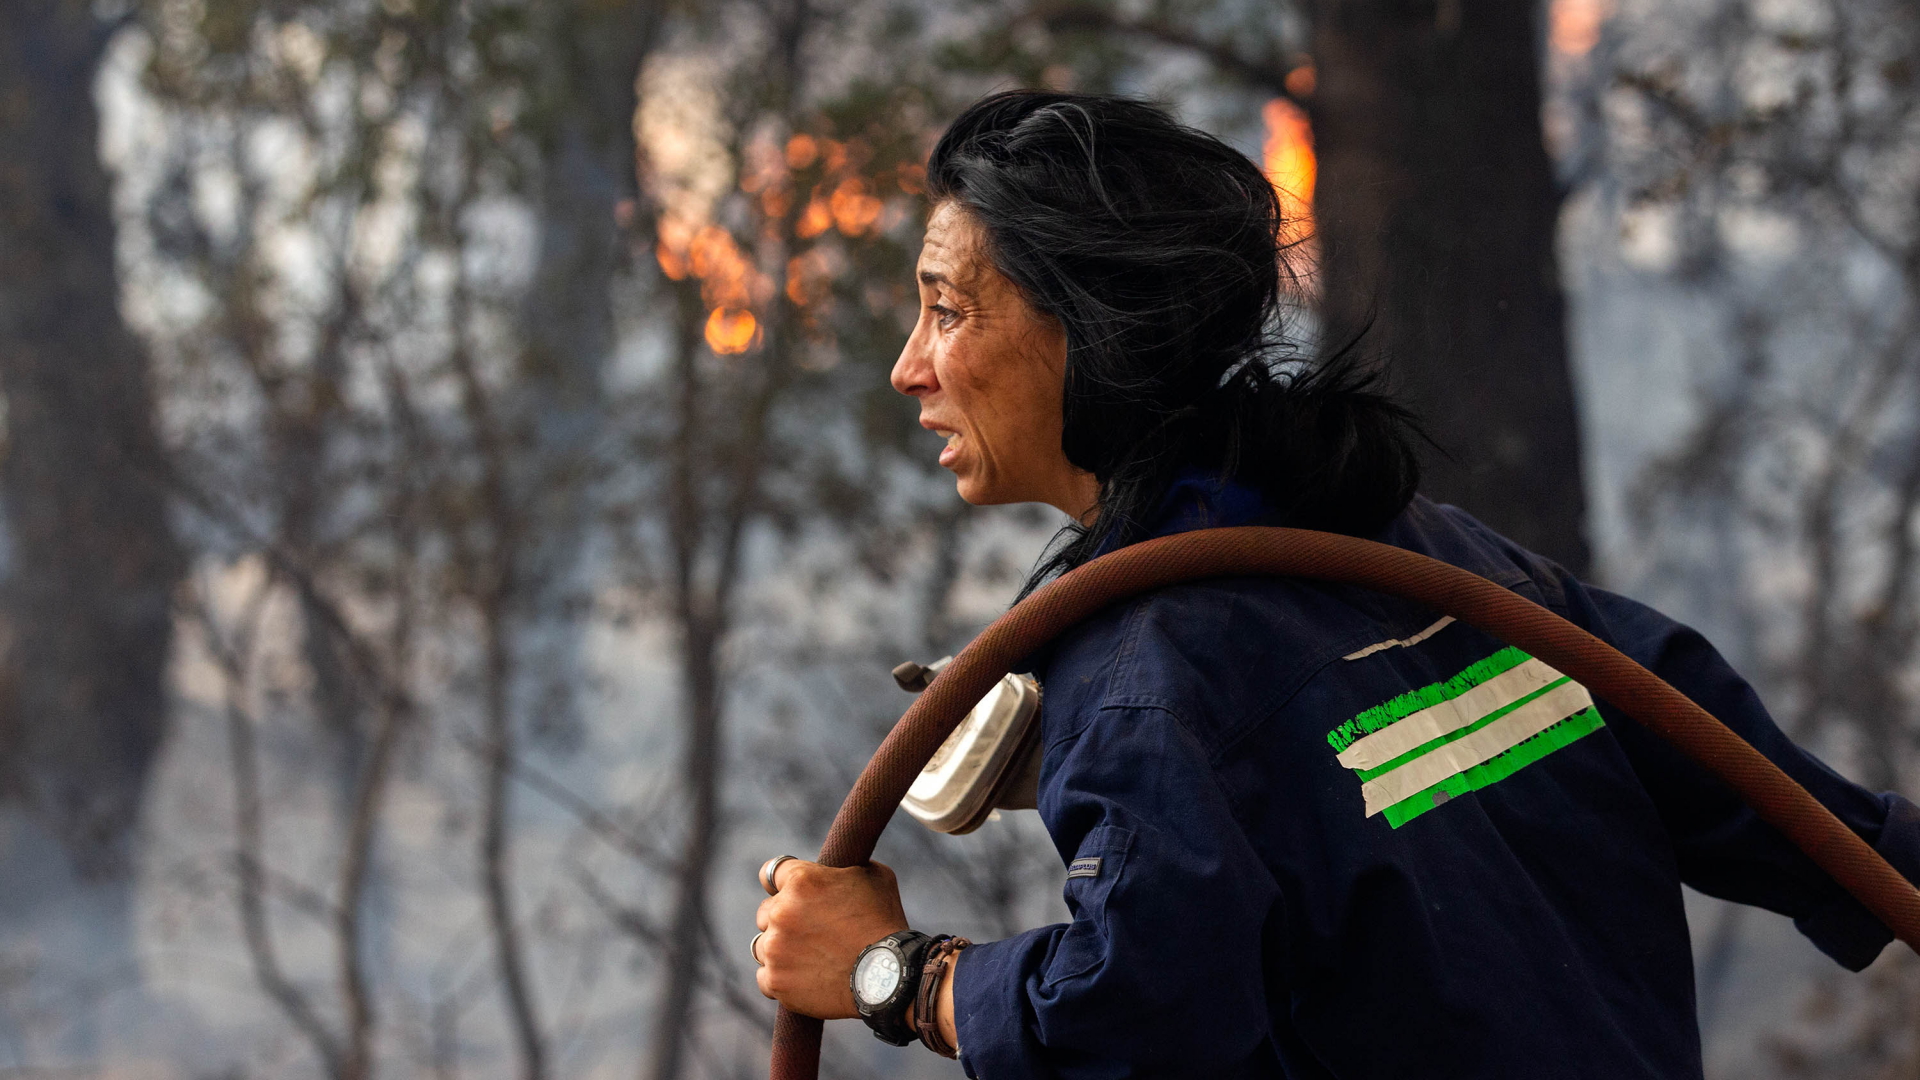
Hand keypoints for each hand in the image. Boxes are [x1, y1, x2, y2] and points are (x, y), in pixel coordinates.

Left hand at [755, 859, 908, 1018]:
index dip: (782, 882)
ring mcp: (775, 948)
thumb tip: (836, 869)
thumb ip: (844, 868)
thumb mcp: (873, 875)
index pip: (771, 873)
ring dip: (780, 949)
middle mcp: (781, 911)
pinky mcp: (776, 980)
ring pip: (763, 945)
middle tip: (811, 931)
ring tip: (809, 958)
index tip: (787, 891)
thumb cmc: (885, 922)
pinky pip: (765, 977)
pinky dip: (781, 978)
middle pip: (765, 911)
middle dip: (784, 918)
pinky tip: (802, 978)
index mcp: (801, 880)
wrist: (890, 976)